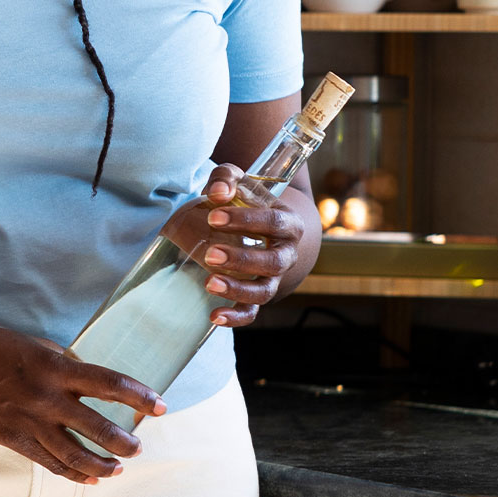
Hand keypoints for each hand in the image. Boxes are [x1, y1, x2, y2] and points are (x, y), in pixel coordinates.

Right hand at [0, 320, 161, 484]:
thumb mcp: (38, 347)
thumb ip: (66, 366)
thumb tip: (92, 384)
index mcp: (56, 368)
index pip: (109, 384)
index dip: (139, 396)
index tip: (160, 406)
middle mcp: (47, 398)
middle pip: (97, 428)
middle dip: (124, 441)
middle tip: (138, 447)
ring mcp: (29, 422)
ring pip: (75, 454)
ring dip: (102, 465)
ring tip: (119, 469)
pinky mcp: (13, 440)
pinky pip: (49, 462)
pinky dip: (72, 473)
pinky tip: (89, 479)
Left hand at [164, 163, 308, 328]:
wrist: (259, 226)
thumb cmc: (246, 201)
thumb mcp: (238, 183)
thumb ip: (227, 179)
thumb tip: (218, 192)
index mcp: (288, 223)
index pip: (273, 222)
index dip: (245, 221)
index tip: (213, 216)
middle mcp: (286, 254)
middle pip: (273, 262)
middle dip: (242, 260)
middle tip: (210, 253)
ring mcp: (273, 278)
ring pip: (264, 291)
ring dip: (238, 289)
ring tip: (209, 283)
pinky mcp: (256, 295)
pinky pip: (251, 311)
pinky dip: (235, 317)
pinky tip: (214, 316)